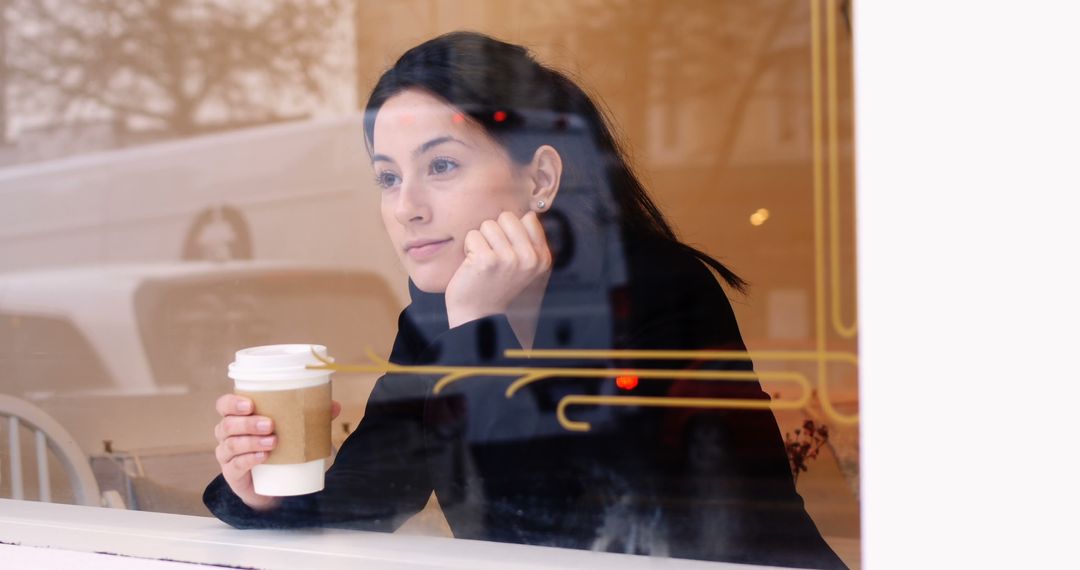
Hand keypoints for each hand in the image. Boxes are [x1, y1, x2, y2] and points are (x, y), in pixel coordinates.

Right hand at [213, 394, 341, 509]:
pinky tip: (262, 458)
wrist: (274, 486)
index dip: (232, 403)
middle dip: (248, 423)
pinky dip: (248, 459)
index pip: (224, 405)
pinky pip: (235, 465)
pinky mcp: (232, 474)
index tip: (251, 404)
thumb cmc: (280, 449)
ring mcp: (227, 455)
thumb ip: (312, 418)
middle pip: (227, 424)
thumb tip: (335, 406)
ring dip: (251, 441)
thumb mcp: (295, 432)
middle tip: (271, 425)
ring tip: (273, 442)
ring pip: (231, 444)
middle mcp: (227, 435)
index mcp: (238, 418)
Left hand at [444, 211, 551, 327]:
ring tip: (483, 261)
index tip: (507, 249)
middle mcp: (529, 258)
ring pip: (488, 225)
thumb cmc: (497, 286)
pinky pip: (473, 235)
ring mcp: (509, 259)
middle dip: (495, 232)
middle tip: (493, 256)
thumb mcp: (523, 265)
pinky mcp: (487, 260)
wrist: (479, 316)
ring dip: (480, 240)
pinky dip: (468, 248)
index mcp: (542, 257)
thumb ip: (528, 241)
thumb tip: (529, 212)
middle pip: (507, 217)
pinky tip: (473, 266)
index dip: (511, 229)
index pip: (529, 218)